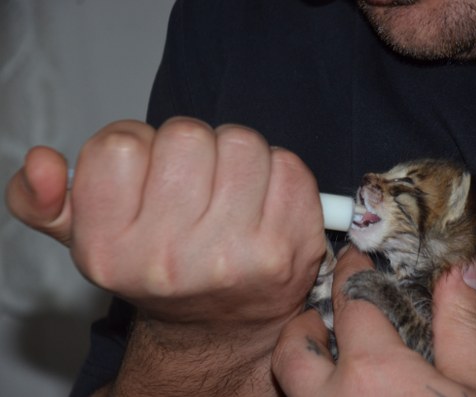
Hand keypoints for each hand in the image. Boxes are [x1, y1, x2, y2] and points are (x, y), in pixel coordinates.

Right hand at [6, 117, 326, 394]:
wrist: (220, 328)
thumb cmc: (160, 273)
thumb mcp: (88, 239)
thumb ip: (42, 200)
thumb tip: (43, 163)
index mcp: (113, 252)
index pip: (120, 144)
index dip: (138, 148)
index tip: (148, 176)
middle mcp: (173, 259)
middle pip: (187, 136)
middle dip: (191, 150)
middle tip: (194, 185)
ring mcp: (237, 254)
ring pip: (241, 142)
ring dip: (235, 158)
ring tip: (228, 194)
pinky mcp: (289, 246)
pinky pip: (287, 164)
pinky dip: (276, 174)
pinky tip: (262, 205)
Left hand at [272, 246, 475, 396]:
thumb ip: (462, 327)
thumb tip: (456, 274)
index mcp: (373, 375)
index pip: (350, 300)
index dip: (353, 271)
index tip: (355, 259)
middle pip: (291, 351)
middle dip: (304, 328)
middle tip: (326, 321)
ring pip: (291, 392)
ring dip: (307, 370)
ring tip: (335, 364)